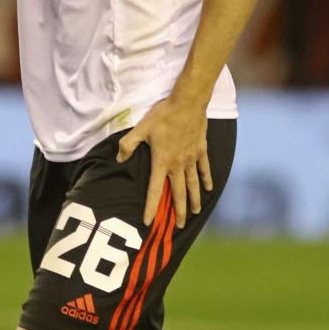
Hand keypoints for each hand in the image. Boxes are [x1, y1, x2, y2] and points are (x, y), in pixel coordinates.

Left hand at [116, 98, 212, 228]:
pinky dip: (206, 179)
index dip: (151, 207)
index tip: (148, 222)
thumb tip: (119, 158)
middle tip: (179, 227)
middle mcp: (178, 165)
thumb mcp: (140, 129)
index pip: (155, 190)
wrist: (187, 103)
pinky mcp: (201, 150)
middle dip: (179, 212)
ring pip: (193, 184)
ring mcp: (191, 158)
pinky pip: (204, 169)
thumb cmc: (162, 115)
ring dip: (194, 200)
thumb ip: (128, 144)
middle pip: (179, 194)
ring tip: (195, 213)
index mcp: (162, 162)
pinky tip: (209, 189)